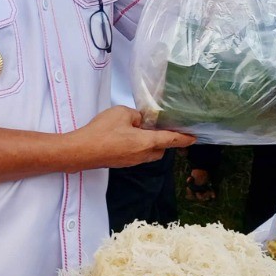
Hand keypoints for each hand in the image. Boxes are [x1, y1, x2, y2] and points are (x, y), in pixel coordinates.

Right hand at [71, 106, 193, 169]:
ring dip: (149, 144)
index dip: (183, 138)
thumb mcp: (122, 113)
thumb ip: (136, 116)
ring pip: (148, 153)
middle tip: (160, 128)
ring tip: (141, 130)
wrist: (81, 151)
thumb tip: (139, 122)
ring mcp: (131, 161)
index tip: (194, 138)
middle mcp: (142, 155)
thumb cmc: (103, 131)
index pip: (171, 140)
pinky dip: (138, 146)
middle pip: (160, 150)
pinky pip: (136, 154)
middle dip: (164, 141)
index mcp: (146, 142)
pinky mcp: (121, 162)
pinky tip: (128, 136)